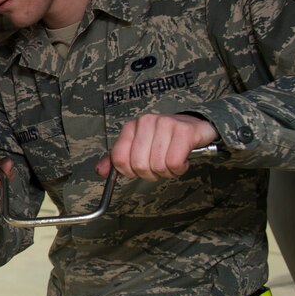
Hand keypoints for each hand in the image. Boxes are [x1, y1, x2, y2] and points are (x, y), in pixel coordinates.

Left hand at [96, 113, 218, 181]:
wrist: (194, 125)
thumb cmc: (165, 139)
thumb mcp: (138, 147)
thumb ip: (119, 159)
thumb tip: (100, 171)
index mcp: (131, 127)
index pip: (119, 158)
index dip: (129, 171)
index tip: (139, 170)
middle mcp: (146, 122)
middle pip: (139, 165)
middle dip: (151, 173)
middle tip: (160, 166)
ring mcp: (165, 124)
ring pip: (158, 166)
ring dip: (167, 172)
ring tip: (173, 161)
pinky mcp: (184, 131)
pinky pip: (174, 163)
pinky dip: (179, 169)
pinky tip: (183, 160)